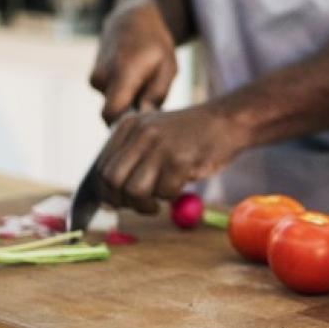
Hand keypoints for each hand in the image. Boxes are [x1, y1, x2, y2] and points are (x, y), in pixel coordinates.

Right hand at [90, 0, 177, 123]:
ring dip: (129, 103)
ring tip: (146, 87)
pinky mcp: (94, 80)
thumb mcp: (168, 67)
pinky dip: (124, 96)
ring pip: (113, 105)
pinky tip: (136, 84)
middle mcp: (102, 77)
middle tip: (153, 104)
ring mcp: (95, 79)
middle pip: (113, 115)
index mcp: (121, 73)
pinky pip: (110, 98)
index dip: (125, 126)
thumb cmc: (155, 44)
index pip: (110, 114)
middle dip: (131, 115)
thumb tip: (144, 117)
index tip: (143, 124)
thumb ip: (156, 94)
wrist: (132, 20)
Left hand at [96, 105, 239, 213]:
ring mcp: (160, 146)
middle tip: (140, 206)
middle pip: (112, 180)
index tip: (121, 201)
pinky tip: (179, 186)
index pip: (102, 168)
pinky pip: (164, 192)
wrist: (227, 121)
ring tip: (157, 203)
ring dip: (144, 205)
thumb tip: (110, 199)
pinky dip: (170, 196)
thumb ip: (132, 157)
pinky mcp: (180, 160)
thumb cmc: (190, 134)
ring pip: (134, 191)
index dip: (108, 192)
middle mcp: (140, 133)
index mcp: (129, 126)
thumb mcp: (154, 133)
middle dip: (122, 201)